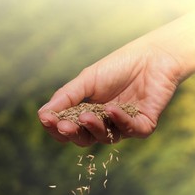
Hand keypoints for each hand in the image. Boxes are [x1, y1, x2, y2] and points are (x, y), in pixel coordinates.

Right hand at [38, 42, 183, 146]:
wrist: (152, 56)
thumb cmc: (117, 66)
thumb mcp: (86, 80)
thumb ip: (66, 97)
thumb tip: (41, 115)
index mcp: (89, 112)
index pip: (69, 128)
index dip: (57, 127)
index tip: (47, 120)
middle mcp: (105, 123)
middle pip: (85, 138)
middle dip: (73, 133)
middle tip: (63, 126)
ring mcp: (124, 126)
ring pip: (105, 137)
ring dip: (94, 127)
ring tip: (86, 116)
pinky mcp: (143, 125)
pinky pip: (130, 130)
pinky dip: (120, 121)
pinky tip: (111, 110)